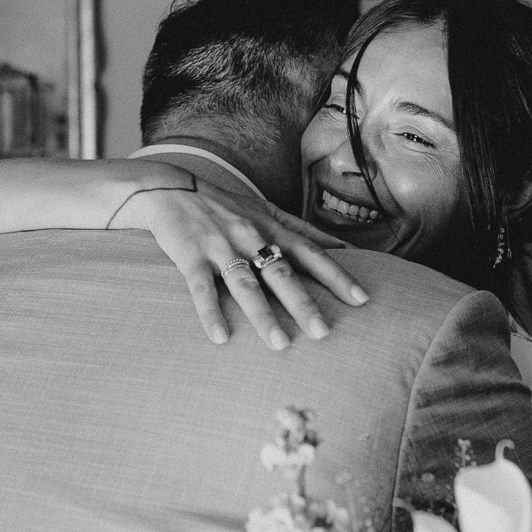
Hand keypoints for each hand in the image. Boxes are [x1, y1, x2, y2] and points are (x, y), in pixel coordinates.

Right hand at [110, 184, 369, 347]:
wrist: (169, 188)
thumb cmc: (224, 205)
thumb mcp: (266, 209)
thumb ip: (302, 229)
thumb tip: (343, 246)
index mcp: (271, 228)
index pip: (312, 253)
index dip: (337, 276)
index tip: (362, 299)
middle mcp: (250, 236)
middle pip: (281, 273)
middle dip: (303, 303)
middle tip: (323, 333)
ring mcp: (220, 246)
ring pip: (245, 283)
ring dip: (262, 314)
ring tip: (280, 344)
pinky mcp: (190, 256)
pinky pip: (202, 288)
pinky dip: (211, 313)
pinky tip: (221, 337)